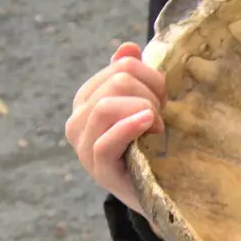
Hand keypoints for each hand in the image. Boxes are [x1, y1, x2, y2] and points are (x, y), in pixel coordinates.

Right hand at [65, 43, 165, 212]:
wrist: (157, 192)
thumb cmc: (150, 145)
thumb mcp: (143, 106)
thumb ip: (132, 77)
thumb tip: (126, 48)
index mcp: (87, 99)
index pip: (121, 68)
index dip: (150, 77)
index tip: (163, 99)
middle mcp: (78, 121)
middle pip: (116, 83)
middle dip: (150, 93)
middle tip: (162, 116)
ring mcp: (84, 147)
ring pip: (106, 107)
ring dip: (144, 110)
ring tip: (158, 127)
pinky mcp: (97, 170)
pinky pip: (106, 142)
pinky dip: (129, 128)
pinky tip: (149, 125)